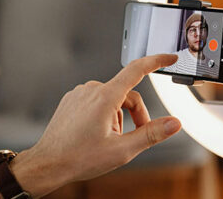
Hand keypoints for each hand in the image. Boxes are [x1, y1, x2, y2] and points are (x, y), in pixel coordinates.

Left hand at [9, 54, 181, 197]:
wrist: (49, 164)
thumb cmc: (78, 158)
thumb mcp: (122, 150)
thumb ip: (151, 134)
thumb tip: (173, 124)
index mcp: (105, 97)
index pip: (137, 70)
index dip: (156, 61)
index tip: (169, 58)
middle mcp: (91, 89)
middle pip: (127, 94)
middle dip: (136, 115)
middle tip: (135, 138)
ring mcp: (79, 94)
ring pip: (112, 100)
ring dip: (119, 118)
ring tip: (110, 141)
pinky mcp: (72, 100)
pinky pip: (96, 102)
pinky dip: (104, 116)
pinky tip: (97, 134)